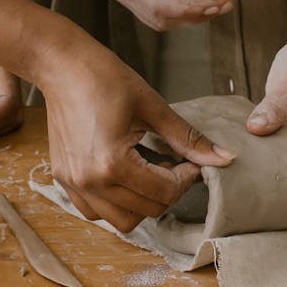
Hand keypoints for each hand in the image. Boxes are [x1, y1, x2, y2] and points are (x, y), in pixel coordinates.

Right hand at [40, 40, 234, 231]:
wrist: (61, 66)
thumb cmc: (104, 78)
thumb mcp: (153, 107)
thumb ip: (189, 139)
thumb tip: (225, 158)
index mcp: (111, 163)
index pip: (164, 193)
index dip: (186, 179)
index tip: (190, 162)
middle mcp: (89, 181)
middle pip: (145, 212)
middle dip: (167, 193)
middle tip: (172, 167)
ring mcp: (73, 183)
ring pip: (120, 220)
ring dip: (141, 204)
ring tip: (147, 172)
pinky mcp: (63, 180)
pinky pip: (95, 211)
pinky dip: (115, 203)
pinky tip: (124, 176)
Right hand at [82, 0, 232, 31]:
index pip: (157, 5)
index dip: (188, 9)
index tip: (216, 4)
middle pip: (159, 18)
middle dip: (194, 16)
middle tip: (226, 4)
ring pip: (157, 19)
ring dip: (188, 17)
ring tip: (218, 6)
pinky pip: (153, 11)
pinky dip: (178, 12)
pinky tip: (198, 4)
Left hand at [246, 35, 286, 158]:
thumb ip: (273, 110)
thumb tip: (254, 130)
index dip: (267, 157)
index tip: (243, 149)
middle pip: (286, 159)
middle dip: (263, 150)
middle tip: (237, 141)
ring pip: (280, 148)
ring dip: (263, 141)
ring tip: (241, 134)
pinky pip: (278, 136)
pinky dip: (265, 131)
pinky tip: (250, 124)